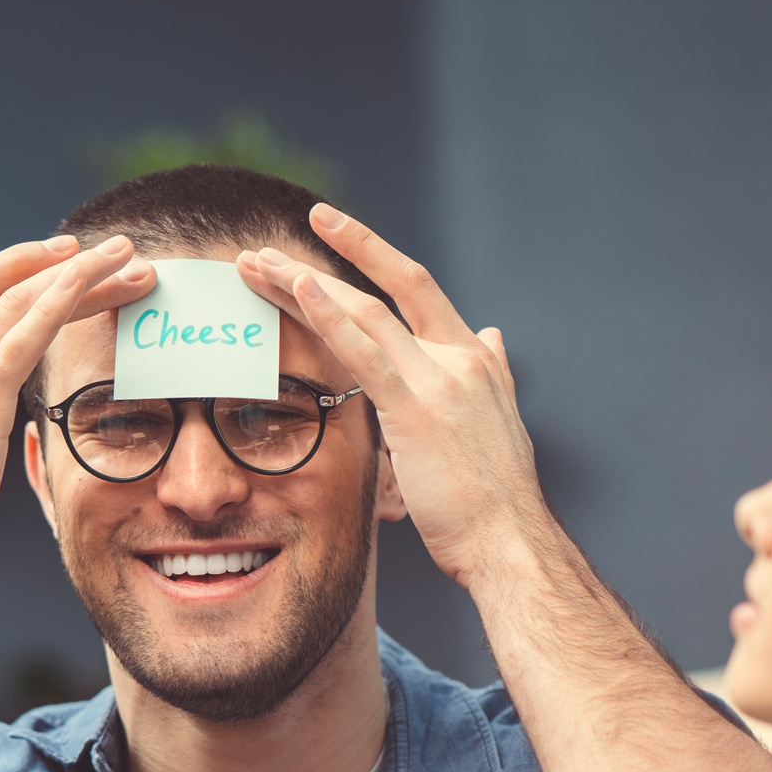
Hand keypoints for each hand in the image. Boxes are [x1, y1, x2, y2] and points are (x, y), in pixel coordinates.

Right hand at [0, 237, 152, 578]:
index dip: (16, 266)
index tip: (63, 254)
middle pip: (9, 290)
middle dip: (69, 267)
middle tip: (121, 252)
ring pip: (25, 303)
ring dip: (85, 278)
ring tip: (134, 264)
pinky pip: (24, 335)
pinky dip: (58, 303)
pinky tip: (89, 282)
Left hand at [234, 207, 550, 591]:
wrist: (511, 542)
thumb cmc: (495, 501)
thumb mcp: (499, 422)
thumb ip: (491, 374)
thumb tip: (490, 334)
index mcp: (473, 359)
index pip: (417, 289)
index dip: (374, 254)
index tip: (333, 229)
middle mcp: (460, 357)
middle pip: (384, 290)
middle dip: (332, 257)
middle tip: (278, 243)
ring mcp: (440, 380)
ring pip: (364, 312)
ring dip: (305, 283)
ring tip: (260, 265)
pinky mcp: (417, 410)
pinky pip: (364, 352)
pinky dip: (328, 315)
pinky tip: (299, 287)